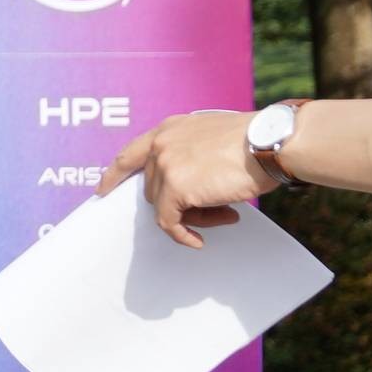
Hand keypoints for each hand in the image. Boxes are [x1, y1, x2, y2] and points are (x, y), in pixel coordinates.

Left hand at [98, 109, 266, 247]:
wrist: (268, 142)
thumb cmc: (253, 141)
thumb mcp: (211, 138)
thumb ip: (190, 154)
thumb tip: (188, 187)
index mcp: (169, 129)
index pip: (130, 154)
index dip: (115, 175)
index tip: (103, 190)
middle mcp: (161, 144)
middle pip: (153, 188)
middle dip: (181, 203)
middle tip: (215, 209)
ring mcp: (166, 165)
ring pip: (164, 206)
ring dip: (193, 216)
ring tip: (225, 213)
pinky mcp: (175, 187)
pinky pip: (169, 222)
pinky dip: (183, 235)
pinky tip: (198, 241)